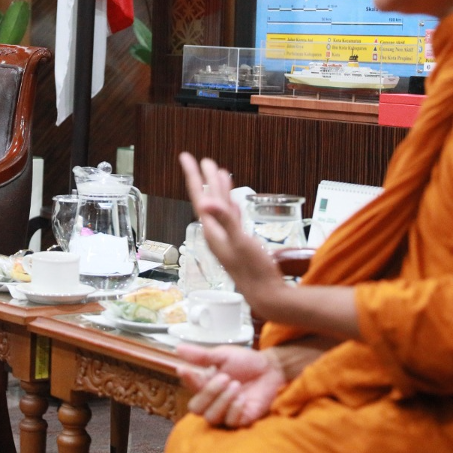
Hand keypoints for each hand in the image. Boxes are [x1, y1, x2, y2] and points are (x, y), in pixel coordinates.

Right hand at [175, 344, 284, 427]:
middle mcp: (213, 401)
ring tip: (236, 385)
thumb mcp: (223, 355)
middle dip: (209, 393)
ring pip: (211, 417)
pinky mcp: (241, 420)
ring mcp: (226, 412)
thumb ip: (201, 355)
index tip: (185, 369)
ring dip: (223, 401)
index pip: (190, 388)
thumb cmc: (246, 362)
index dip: (188, 380)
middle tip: (225, 378)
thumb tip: (178, 348)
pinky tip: (242, 398)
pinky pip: (230, 422)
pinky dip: (235, 409)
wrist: (270, 369)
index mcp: (206, 385)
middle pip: (196, 409)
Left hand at [179, 152, 286, 314]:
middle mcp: (215, 232)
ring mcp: (226, 236)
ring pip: (220, 206)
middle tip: (201, 159)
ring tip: (217, 171)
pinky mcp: (238, 240)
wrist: (266, 294)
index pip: (199, 196)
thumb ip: (225, 221)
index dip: (193, 175)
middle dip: (205, 178)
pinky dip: (231, 203)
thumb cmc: (254, 271)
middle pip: (207, 198)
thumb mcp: (240, 242)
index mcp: (212, 230)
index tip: (186, 157)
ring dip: (218, 188)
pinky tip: (232, 199)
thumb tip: (205, 203)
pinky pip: (231, 215)